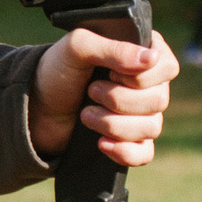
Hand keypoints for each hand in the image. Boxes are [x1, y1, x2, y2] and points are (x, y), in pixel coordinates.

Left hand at [30, 27, 177, 165]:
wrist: (34, 106)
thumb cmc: (56, 70)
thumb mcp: (76, 48)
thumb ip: (111, 48)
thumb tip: (150, 59)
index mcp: (140, 54)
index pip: (167, 67)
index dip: (140, 76)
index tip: (111, 73)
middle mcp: (147, 85)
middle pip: (159, 100)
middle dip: (119, 100)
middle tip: (91, 91)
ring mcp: (140, 114)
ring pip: (151, 128)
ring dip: (113, 124)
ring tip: (85, 114)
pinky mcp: (129, 140)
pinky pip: (144, 154)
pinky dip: (124, 151)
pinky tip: (101, 143)